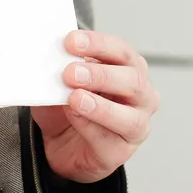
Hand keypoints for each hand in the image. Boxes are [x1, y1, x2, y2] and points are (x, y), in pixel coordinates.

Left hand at [32, 30, 157, 182]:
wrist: (61, 144)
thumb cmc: (69, 106)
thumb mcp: (62, 81)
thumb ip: (62, 69)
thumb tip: (51, 56)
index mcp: (130, 68)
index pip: (121, 51)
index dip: (97, 44)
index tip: (71, 41)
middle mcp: (141, 95)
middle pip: (133, 80)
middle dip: (101, 75)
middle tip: (71, 72)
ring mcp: (136, 125)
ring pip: (130, 116)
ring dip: (100, 105)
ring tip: (75, 98)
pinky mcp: (121, 151)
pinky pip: (108, 140)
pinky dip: (89, 126)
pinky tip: (74, 116)